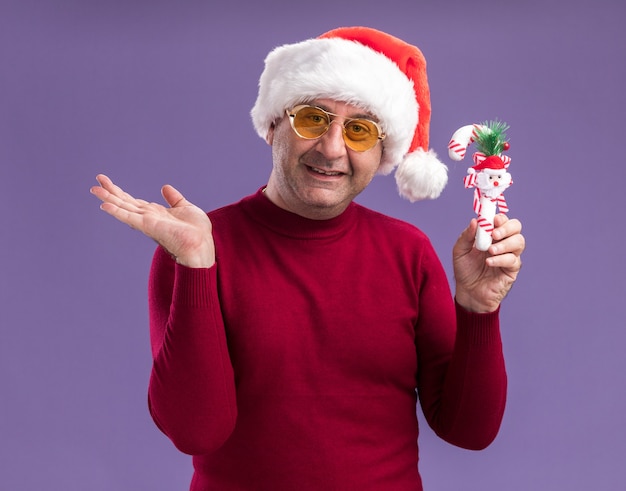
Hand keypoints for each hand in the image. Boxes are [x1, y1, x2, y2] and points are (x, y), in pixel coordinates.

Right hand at [90, 174, 214, 267]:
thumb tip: (165, 187)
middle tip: (97, 180)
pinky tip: (105, 205)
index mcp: (155, 213)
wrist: (202, 244)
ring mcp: (146, 222)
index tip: (107, 182)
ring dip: (108, 199)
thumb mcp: (185, 208)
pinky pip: (130, 217)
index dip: (120, 192)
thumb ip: (174, 198)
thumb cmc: (196, 231)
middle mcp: (148, 218)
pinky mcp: (148, 226)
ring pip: (123, 208)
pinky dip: (117, 212)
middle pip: (125, 203)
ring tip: (94, 189)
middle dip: (110, 192)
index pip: (133, 201)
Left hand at [453, 214, 524, 312]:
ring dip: (505, 244)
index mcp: (491, 235)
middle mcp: (503, 243)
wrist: (468, 292)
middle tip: (494, 234)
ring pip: (519, 242)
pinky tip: (489, 262)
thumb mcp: (460, 251)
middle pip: (516, 227)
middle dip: (506, 228)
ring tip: (490, 250)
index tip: (493, 220)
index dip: (500, 217)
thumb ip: (466, 236)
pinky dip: (501, 259)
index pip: (502, 220)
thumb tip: (474, 221)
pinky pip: (513, 260)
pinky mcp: (512, 269)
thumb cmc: (465, 270)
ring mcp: (509, 255)